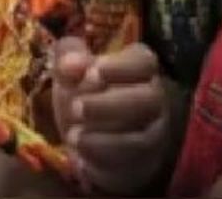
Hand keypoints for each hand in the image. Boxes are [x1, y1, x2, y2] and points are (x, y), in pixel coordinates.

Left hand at [51, 37, 171, 194]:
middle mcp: (153, 100)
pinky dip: (104, 158)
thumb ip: (68, 57)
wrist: (90, 137)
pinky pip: (130, 164)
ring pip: (142, 138)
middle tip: (76, 107)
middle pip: (148, 100)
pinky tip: (79, 154)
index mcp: (139, 68)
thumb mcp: (71, 71)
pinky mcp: (142, 162)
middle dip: (110, 104)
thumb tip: (71, 64)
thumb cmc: (84, 94)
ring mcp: (152, 133)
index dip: (120, 67)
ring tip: (72, 135)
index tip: (91, 72)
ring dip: (105, 138)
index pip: (144, 62)